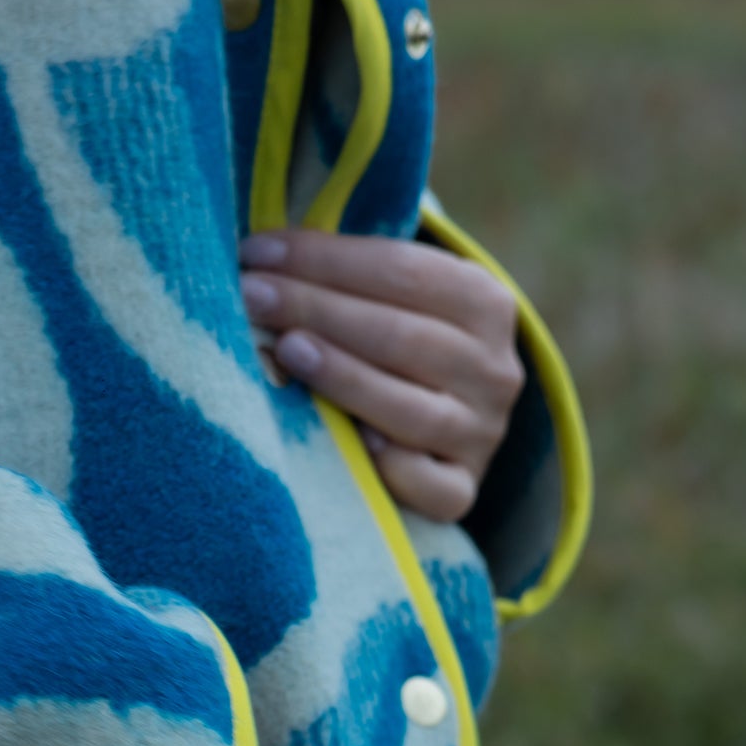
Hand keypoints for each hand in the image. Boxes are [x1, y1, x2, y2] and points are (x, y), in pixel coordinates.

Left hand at [238, 228, 525, 523]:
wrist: (435, 437)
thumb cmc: (389, 353)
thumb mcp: (388, 304)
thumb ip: (347, 280)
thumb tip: (260, 256)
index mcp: (483, 302)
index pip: (402, 271)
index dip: (326, 259)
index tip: (256, 252)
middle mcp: (494, 369)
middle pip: (401, 335)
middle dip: (317, 309)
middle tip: (250, 296)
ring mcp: (480, 434)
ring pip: (413, 410)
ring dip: (344, 377)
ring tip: (285, 350)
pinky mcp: (462, 492)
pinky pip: (431, 486)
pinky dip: (394, 469)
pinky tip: (353, 446)